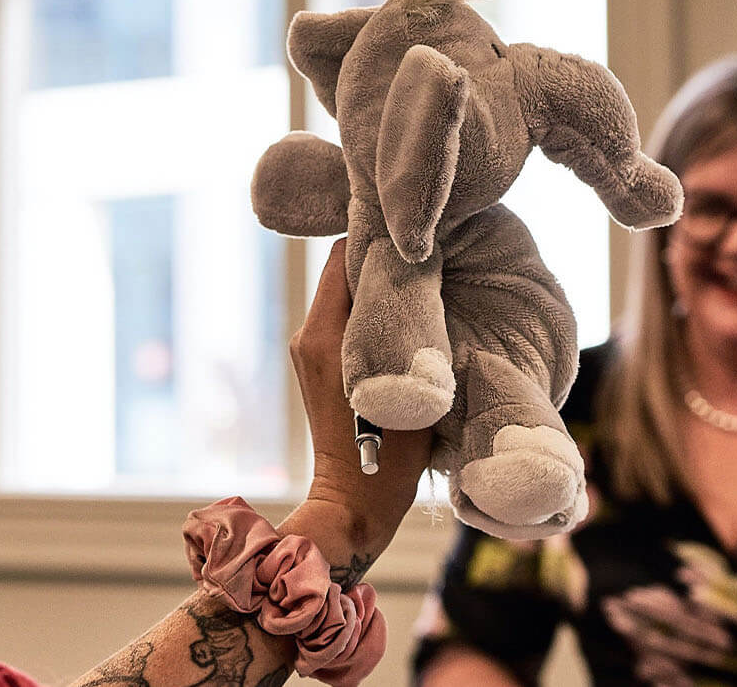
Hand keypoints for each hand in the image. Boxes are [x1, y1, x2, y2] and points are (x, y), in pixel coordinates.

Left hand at [276, 238, 433, 575]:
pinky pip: (344, 319)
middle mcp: (309, 334)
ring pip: (346, 294)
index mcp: (326, 333)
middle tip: (427, 254)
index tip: (415, 235)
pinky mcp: (318, 365)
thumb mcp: (411, 383)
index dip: (378, 237)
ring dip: (378, 286)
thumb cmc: (389, 452)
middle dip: (381, 259)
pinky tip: (407, 317)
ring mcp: (309, 350)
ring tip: (422, 284)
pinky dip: (371, 311)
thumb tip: (424, 278)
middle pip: (344, 269)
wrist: (356, 501)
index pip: (344, 254)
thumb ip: (410, 328)